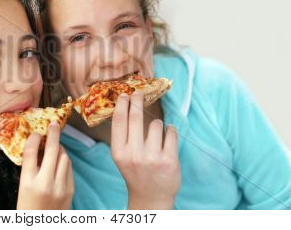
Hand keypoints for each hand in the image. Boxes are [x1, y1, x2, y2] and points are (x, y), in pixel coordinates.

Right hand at [17, 122, 73, 209]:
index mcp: (28, 183)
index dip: (34, 138)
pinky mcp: (70, 191)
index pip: (31, 152)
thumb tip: (39, 148)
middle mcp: (45, 183)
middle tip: (53, 124)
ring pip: (64, 158)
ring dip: (60, 148)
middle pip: (52, 151)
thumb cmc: (28, 209)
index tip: (35, 133)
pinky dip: (65, 161)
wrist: (42, 228)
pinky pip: (70, 169)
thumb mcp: (22, 188)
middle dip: (53, 134)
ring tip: (56, 145)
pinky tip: (61, 160)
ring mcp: (60, 187)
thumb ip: (30, 169)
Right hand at [111, 91, 180, 209]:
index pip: (119, 121)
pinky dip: (170, 131)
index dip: (122, 104)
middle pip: (136, 118)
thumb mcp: (122, 156)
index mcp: (119, 152)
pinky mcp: (169, 160)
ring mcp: (152, 158)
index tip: (125, 94)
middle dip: (138, 101)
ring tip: (156, 136)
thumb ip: (123, 135)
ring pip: (156, 124)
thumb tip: (126, 106)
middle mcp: (134, 155)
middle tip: (139, 93)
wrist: (151, 197)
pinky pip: (171, 132)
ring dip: (158, 124)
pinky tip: (168, 136)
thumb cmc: (135, 171)